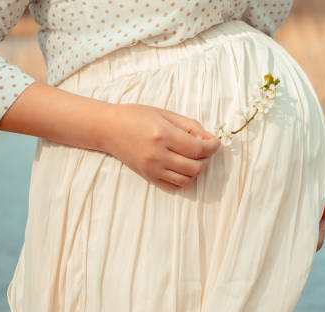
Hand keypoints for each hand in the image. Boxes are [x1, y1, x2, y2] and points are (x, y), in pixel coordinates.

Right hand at [103, 103, 220, 190]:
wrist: (108, 129)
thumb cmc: (136, 116)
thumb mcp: (165, 113)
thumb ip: (190, 126)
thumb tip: (209, 139)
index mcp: (163, 134)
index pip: (198, 148)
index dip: (213, 147)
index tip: (216, 143)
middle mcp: (158, 154)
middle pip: (196, 167)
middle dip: (207, 159)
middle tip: (206, 150)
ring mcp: (152, 168)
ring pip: (187, 179)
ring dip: (197, 170)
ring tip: (194, 158)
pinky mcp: (148, 176)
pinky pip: (174, 185)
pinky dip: (184, 179)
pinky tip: (182, 167)